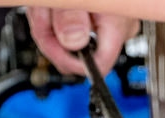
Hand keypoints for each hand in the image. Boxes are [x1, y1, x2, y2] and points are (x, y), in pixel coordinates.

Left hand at [25, 8, 139, 76]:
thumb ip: (69, 15)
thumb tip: (73, 42)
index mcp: (117, 22)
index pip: (101, 64)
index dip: (73, 62)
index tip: (54, 48)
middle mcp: (121, 25)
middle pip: (83, 53)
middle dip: (55, 38)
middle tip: (43, 16)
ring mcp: (113, 22)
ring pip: (77, 42)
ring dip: (53, 27)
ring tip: (47, 7)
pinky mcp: (103, 18)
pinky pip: (79, 30)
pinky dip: (58, 20)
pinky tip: (54, 7)